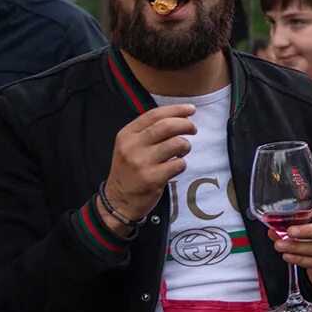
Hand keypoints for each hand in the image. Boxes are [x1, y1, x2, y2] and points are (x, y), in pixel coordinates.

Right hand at [101, 104, 197, 228]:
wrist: (118, 201)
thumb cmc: (129, 171)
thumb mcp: (128, 146)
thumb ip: (147, 132)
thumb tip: (177, 117)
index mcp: (127, 134)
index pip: (154, 115)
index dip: (176, 110)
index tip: (191, 109)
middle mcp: (133, 146)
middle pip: (167, 126)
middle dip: (186, 125)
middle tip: (193, 129)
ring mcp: (142, 163)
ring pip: (176, 144)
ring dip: (185, 146)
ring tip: (183, 151)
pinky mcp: (152, 178)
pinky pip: (178, 164)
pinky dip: (182, 164)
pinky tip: (175, 167)